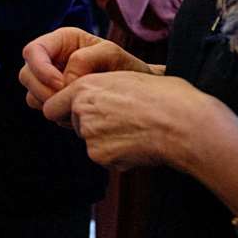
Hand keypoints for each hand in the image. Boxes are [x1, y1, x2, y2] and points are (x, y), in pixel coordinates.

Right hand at [19, 27, 153, 111]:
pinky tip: (76, 113)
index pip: (32, 51)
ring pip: (31, 95)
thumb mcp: (112, 54)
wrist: (136, 92)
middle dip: (43, 91)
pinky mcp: (55, 100)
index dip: (41, 69)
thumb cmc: (126, 67)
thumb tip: (64, 80)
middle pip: (26, 75)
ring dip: (50, 104)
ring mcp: (50, 81)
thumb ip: (86, 59)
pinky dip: (56, 113)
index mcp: (62, 41)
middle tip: (67, 101)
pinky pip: (43, 108)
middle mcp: (51, 60)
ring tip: (76, 107)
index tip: (61, 85)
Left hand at [41, 70, 231, 171]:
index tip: (78, 114)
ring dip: (108, 141)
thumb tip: (89, 101)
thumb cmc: (166, 97)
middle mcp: (81, 112)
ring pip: (91, 142)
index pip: (52, 107)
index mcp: (85, 87)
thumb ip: (102, 91)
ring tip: (138, 131)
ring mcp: (90, 136)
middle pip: (75, 125)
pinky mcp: (101, 157)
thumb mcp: (127, 80)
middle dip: (93, 126)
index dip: (65, 112)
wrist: (185, 123)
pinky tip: (141, 145)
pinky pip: (106, 158)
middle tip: (125, 121)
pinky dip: (119, 155)